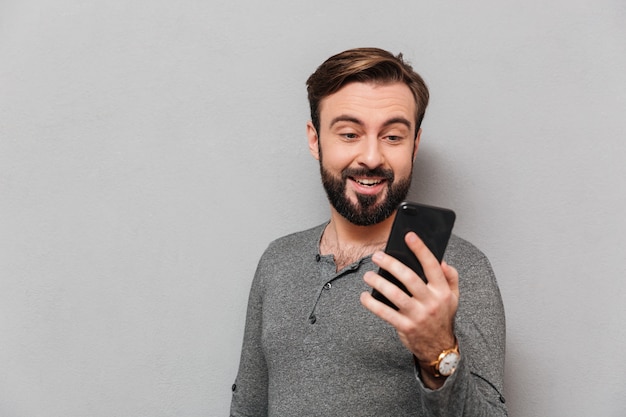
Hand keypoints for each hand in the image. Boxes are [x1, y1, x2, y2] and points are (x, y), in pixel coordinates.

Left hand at [360, 232, 458, 384]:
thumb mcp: (453, 298)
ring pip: (395, 294)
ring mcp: (418, 315)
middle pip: (409, 278)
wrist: (439, 348)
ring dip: (378, 283)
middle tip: (377, 256)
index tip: (409, 236)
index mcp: (442, 291)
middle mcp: (431, 302)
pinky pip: (385, 313)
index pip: (432, 266)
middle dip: (391, 264)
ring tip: (367, 275)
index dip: (420, 249)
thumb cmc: (442, 318)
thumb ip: (451, 278)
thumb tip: (442, 261)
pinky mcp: (405, 327)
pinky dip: (372, 304)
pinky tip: (364, 297)